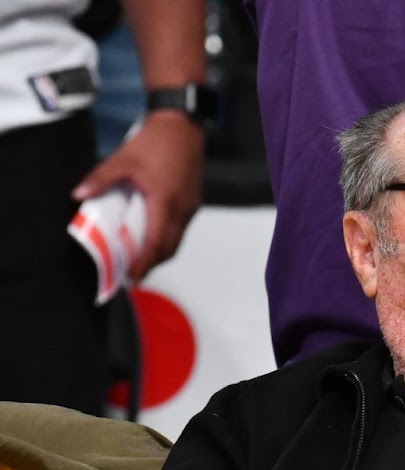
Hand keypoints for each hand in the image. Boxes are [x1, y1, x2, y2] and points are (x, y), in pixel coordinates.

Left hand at [73, 110, 203, 279]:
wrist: (182, 125)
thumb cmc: (157, 141)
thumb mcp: (123, 160)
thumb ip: (100, 179)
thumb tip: (78, 194)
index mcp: (165, 202)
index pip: (156, 243)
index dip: (144, 263)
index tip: (133, 277)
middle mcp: (182, 209)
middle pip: (169, 248)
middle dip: (152, 264)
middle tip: (134, 274)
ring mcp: (190, 207)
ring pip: (177, 240)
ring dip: (160, 252)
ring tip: (142, 259)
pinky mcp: (193, 202)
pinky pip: (181, 228)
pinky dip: (167, 238)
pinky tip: (154, 235)